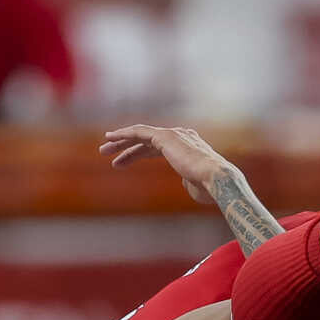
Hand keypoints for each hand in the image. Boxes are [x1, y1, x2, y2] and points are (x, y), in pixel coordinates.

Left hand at [99, 124, 237, 204]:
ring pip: (140, 135)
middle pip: (146, 140)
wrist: (215, 179)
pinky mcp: (166, 136)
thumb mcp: (195, 184)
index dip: (136, 154)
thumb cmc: (208, 187)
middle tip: (107, 153)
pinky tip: (111, 138)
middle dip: (125, 147)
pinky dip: (125, 134)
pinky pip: (140, 132)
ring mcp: (173, 134)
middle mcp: (180, 135)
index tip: (120, 163)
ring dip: (121, 142)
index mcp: (186, 146)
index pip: (155, 148)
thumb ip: (188, 180)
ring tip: (103, 150)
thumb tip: (187, 182)